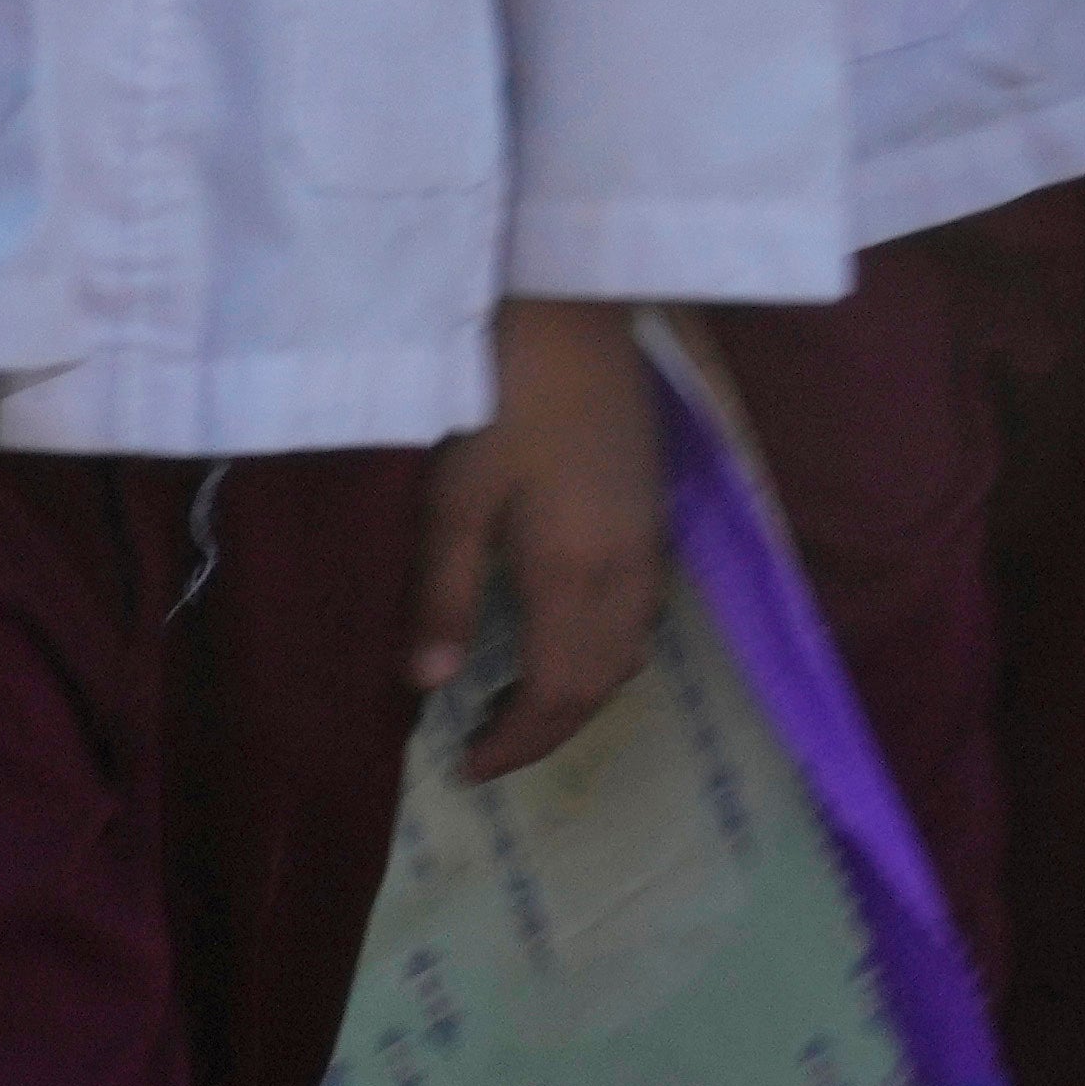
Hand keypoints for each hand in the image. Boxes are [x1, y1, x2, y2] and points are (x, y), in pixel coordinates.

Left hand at [419, 296, 665, 779]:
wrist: (573, 317)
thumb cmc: (500, 402)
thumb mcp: (453, 500)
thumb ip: (445, 595)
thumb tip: (430, 686)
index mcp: (577, 571)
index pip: (560, 692)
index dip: (517, 742)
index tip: (465, 768)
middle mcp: (628, 566)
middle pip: (605, 681)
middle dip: (550, 727)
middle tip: (485, 744)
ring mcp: (650, 537)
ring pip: (631, 647)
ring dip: (581, 690)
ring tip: (518, 699)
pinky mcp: (654, 511)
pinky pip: (642, 610)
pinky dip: (605, 646)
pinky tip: (562, 631)